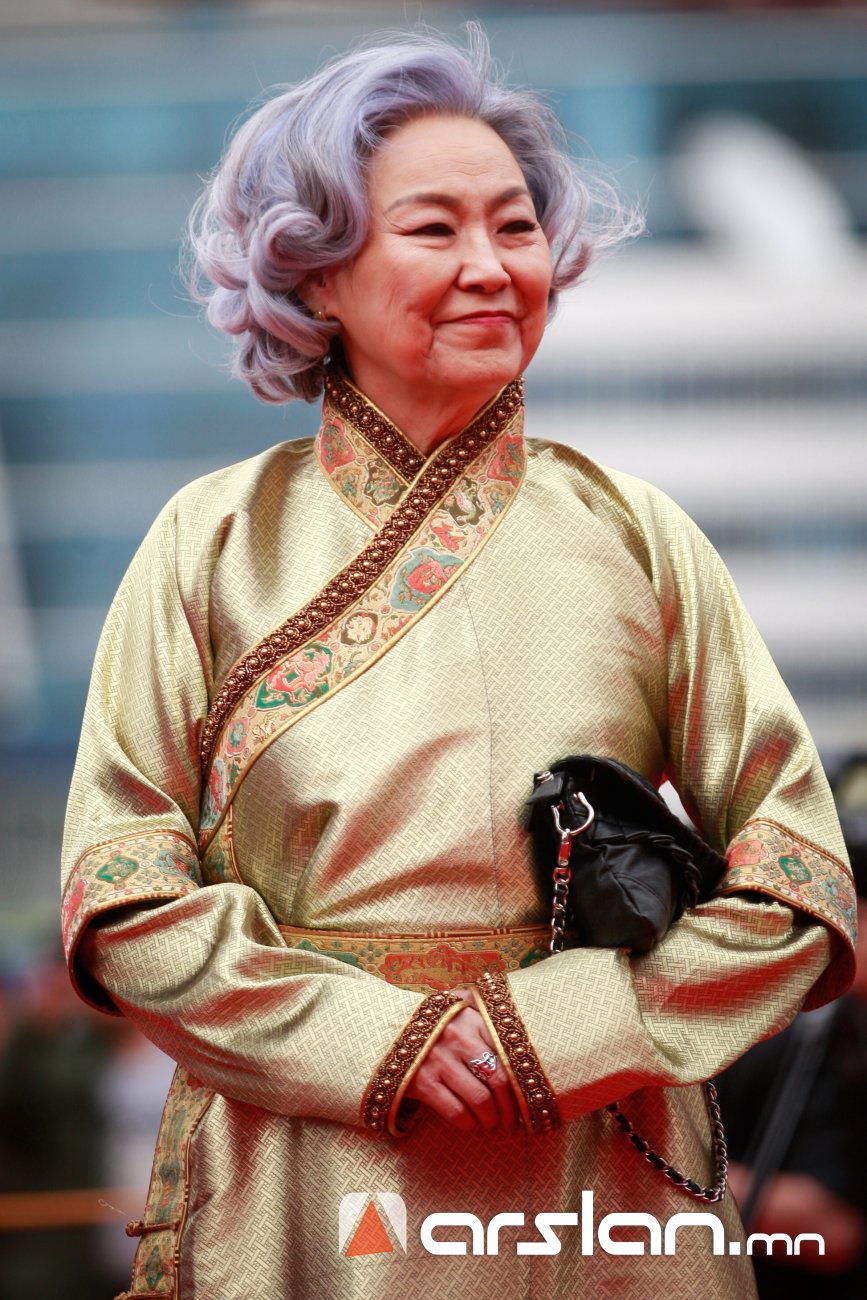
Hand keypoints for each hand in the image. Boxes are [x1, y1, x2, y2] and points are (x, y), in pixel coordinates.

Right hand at [404, 992, 519, 1131]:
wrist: (387, 1027)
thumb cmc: (433, 1021)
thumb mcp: (457, 1007)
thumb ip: (484, 1012)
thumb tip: (517, 1019)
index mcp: (472, 1020)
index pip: (509, 1055)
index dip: (522, 1083)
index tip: (527, 1098)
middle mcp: (458, 1039)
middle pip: (499, 1081)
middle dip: (509, 1108)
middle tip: (511, 1120)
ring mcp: (439, 1061)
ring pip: (480, 1100)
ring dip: (490, 1119)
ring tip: (491, 1123)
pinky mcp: (422, 1083)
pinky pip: (455, 1112)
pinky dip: (467, 1123)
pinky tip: (469, 1123)